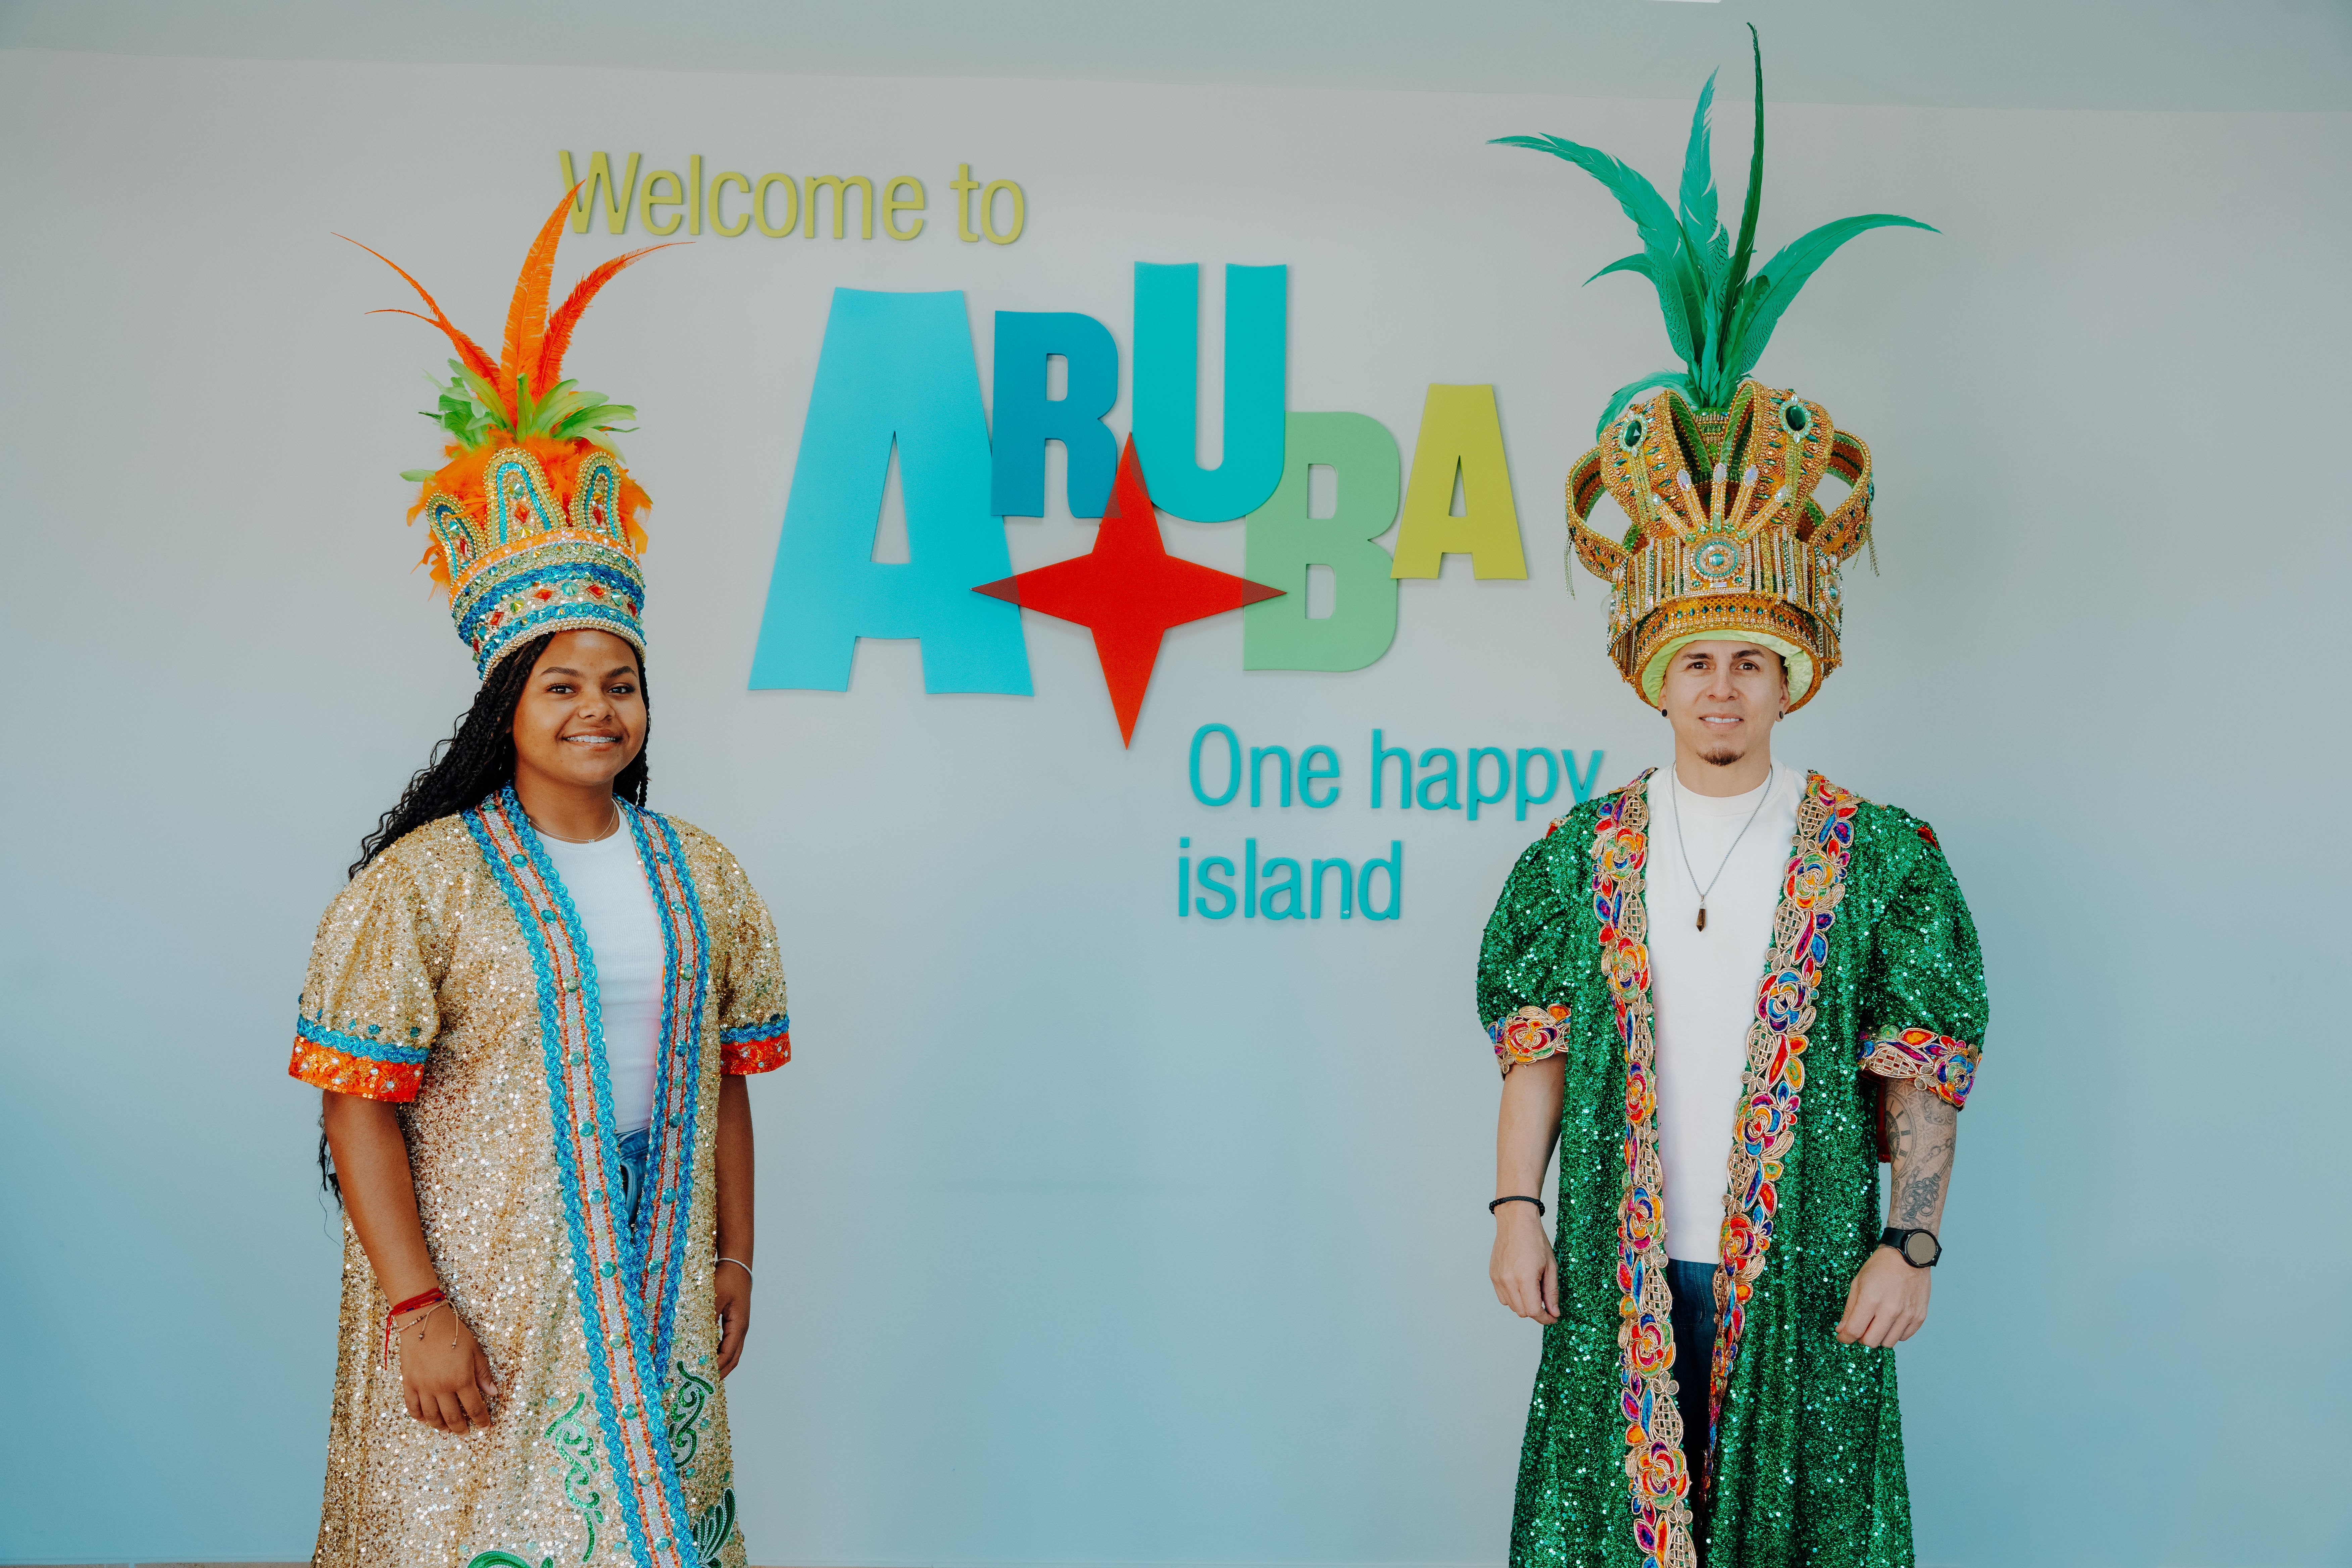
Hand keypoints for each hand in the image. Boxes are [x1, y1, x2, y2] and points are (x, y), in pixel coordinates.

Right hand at [398, 1306, 499, 1431]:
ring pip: (432, 1417)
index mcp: (461, 1379)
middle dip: (461, 1428)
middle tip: (465, 1433)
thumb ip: (483, 1373)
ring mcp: (423, 1387)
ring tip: (446, 1429)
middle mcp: (442, 1387)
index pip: (474, 1408)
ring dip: (440, 1426)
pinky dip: (419, 1417)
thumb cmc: (453, 1332)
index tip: (485, 1427)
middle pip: (452, 1417)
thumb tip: (493, 1393)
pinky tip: (425, 1419)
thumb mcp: (474, 1350)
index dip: (481, 1420)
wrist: (424, 1320)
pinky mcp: (408, 1383)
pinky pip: (412, 1407)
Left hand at [714, 1262, 751, 1376]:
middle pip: (733, 1358)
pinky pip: (727, 1344)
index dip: (717, 1367)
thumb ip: (706, 1319)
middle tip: (704, 1383)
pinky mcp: (733, 1323)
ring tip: (704, 1373)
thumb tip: (696, 1339)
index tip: (703, 1377)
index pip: (728, 1353)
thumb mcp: (714, 1298)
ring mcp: (738, 1327)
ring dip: (720, 1364)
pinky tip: (707, 1355)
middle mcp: (740, 1329)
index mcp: (739, 1325)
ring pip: (731, 1352)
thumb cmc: (726, 1280)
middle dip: (720, 1371)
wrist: (736, 1266)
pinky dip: (718, 1353)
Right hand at [1489, 1207, 1558, 1324]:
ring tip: (1533, 1289)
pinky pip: (1502, 1297)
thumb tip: (1554, 1312)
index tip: (1553, 1317)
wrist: (1516, 1222)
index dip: (1545, 1318)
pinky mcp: (1493, 1276)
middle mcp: (1508, 1281)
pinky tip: (1521, 1285)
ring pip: (1511, 1306)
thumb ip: (1551, 1292)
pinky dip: (1513, 1297)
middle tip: (1545, 1300)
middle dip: (1536, 1311)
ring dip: (1524, 1304)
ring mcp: (1498, 1279)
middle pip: (1522, 1312)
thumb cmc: (1535, 1240)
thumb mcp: (1551, 1267)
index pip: (1533, 1311)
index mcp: (1524, 1278)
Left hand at [1837, 1245, 1930, 1347]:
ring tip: (1877, 1322)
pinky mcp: (1919, 1317)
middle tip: (1860, 1327)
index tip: (1842, 1337)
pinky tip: (1891, 1320)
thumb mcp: (1858, 1282)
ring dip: (1879, 1336)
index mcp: (1871, 1299)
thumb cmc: (1880, 1266)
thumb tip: (1842, 1330)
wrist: (1909, 1255)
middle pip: (1871, 1342)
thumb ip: (1850, 1309)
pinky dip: (1895, 1333)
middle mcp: (1890, 1310)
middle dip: (1861, 1338)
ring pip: (1888, 1343)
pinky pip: (1904, 1337)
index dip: (1845, 1338)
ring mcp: (1907, 1315)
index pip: (1854, 1331)